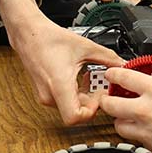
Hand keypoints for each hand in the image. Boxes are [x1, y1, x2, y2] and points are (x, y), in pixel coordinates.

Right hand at [7, 14, 124, 123]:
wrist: (29, 34)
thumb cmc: (49, 39)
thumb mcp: (85, 46)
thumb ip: (108, 57)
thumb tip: (122, 65)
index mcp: (59, 85)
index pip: (74, 118)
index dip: (91, 112)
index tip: (100, 98)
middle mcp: (49, 95)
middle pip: (75, 113)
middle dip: (92, 102)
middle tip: (101, 87)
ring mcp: (45, 95)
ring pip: (70, 107)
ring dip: (84, 97)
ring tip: (91, 80)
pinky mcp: (44, 93)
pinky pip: (63, 101)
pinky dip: (75, 94)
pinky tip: (81, 79)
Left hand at [99, 69, 151, 152]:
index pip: (124, 77)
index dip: (113, 75)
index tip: (111, 75)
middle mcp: (147, 109)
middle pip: (110, 104)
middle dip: (107, 101)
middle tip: (109, 100)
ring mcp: (146, 130)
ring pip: (118, 126)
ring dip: (120, 121)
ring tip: (127, 119)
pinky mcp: (150, 148)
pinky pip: (134, 141)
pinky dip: (136, 137)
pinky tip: (144, 134)